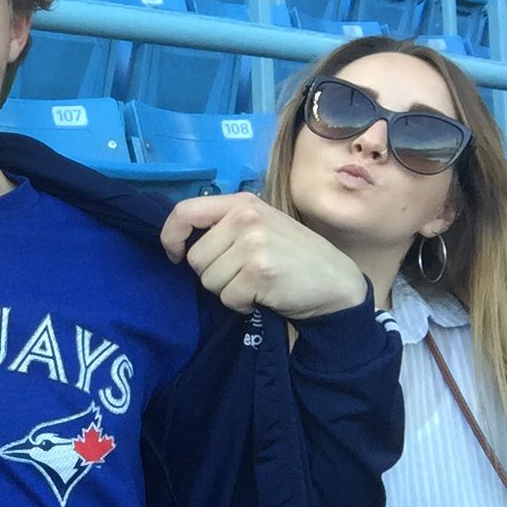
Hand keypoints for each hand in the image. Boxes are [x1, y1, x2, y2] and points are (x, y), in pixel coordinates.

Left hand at [160, 192, 366, 319]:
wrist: (335, 282)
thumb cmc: (292, 255)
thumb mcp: (261, 226)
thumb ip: (225, 226)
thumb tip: (180, 243)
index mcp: (242, 203)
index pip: (184, 211)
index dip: (171, 236)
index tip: (175, 253)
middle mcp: (246, 218)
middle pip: (195, 258)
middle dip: (213, 274)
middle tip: (244, 273)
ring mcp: (253, 244)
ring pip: (208, 281)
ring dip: (228, 290)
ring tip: (256, 282)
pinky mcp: (259, 272)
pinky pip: (228, 298)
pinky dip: (242, 304)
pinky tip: (264, 294)